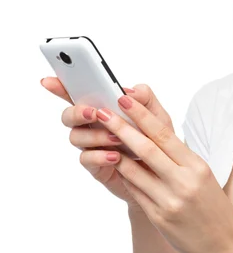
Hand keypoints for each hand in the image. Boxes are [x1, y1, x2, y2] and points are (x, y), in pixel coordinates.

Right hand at [40, 77, 171, 214]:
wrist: (163, 172)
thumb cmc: (157, 140)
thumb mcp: (157, 116)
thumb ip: (145, 99)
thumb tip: (128, 91)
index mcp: (105, 107)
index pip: (79, 93)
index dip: (60, 86)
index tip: (49, 80)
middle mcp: (94, 124)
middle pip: (69, 115)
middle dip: (78, 112)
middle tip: (95, 112)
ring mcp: (92, 145)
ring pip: (76, 136)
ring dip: (96, 135)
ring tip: (118, 138)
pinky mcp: (96, 165)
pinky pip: (86, 159)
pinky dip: (100, 156)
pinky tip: (115, 156)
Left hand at [94, 88, 232, 252]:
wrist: (223, 242)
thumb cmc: (214, 205)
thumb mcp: (203, 174)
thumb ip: (180, 157)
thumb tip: (154, 136)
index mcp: (196, 166)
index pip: (164, 135)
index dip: (142, 116)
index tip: (126, 100)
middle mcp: (183, 182)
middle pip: (147, 149)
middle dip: (122, 127)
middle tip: (104, 112)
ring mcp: (169, 201)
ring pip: (135, 171)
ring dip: (117, 151)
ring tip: (102, 135)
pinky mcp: (158, 218)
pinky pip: (136, 192)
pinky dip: (125, 176)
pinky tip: (116, 164)